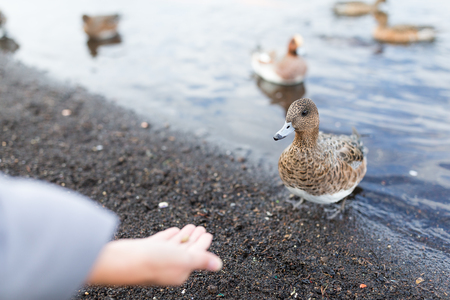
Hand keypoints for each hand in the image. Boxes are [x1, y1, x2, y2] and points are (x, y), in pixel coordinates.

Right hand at [86, 224, 221, 285]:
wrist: (121, 260)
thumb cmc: (152, 261)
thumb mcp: (183, 259)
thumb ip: (201, 260)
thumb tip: (219, 265)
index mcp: (180, 270)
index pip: (196, 255)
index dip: (203, 243)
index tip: (208, 233)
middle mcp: (169, 265)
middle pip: (186, 250)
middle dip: (194, 238)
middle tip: (201, 227)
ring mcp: (156, 258)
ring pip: (174, 245)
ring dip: (183, 235)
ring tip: (190, 226)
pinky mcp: (145, 250)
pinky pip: (161, 242)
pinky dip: (169, 236)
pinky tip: (173, 230)